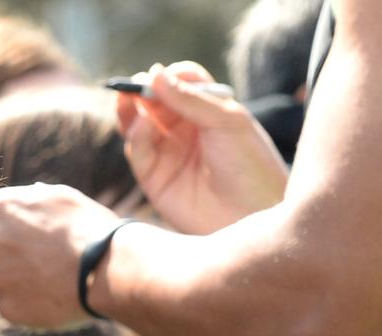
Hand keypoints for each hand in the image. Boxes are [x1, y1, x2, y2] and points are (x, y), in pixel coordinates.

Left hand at [0, 183, 119, 328]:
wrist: (109, 270)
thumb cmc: (91, 229)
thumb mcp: (60, 197)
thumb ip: (29, 198)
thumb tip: (21, 198)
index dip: (4, 229)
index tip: (23, 236)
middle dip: (7, 254)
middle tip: (40, 260)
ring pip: (1, 279)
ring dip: (18, 279)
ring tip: (53, 277)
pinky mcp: (6, 307)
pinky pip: (13, 304)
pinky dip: (29, 303)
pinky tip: (53, 295)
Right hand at [117, 62, 287, 234]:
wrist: (253, 214)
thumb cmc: (250, 165)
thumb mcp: (227, 121)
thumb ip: (190, 98)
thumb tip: (155, 74)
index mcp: (208, 110)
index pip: (180, 83)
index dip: (170, 76)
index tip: (163, 74)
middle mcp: (184, 129)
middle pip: (154, 101)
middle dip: (143, 90)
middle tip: (136, 85)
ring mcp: (167, 153)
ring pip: (138, 125)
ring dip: (131, 110)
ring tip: (128, 98)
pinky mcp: (153, 177)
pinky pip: (137, 150)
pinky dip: (136, 135)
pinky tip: (143, 125)